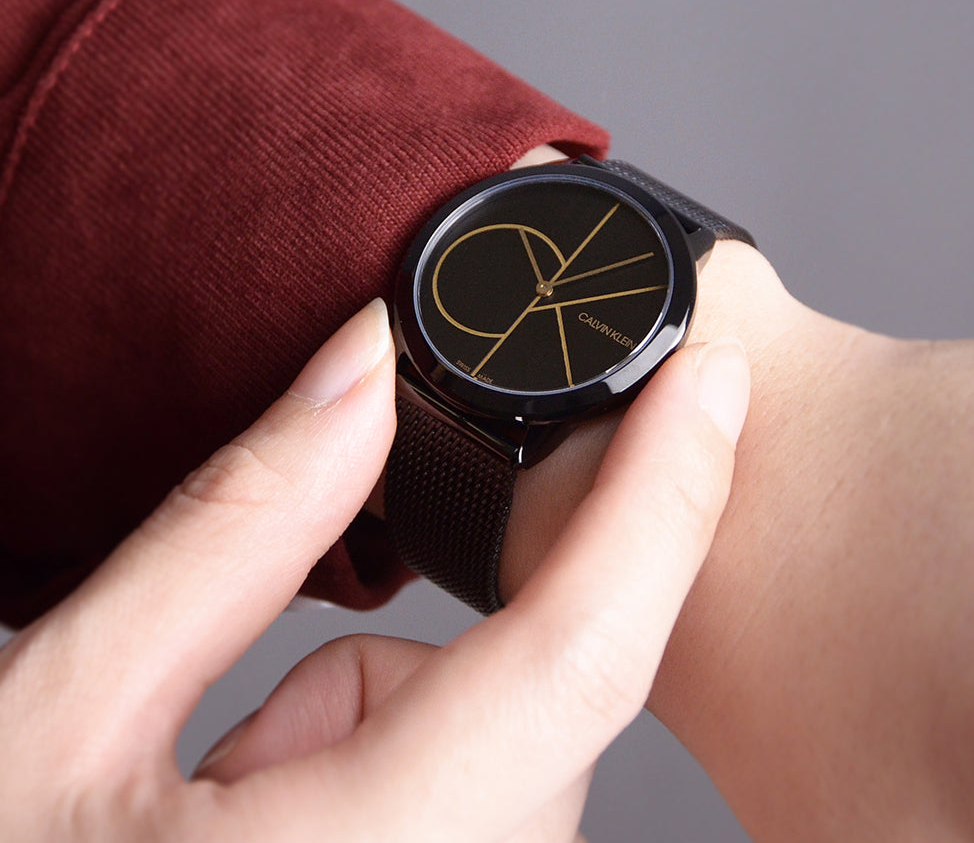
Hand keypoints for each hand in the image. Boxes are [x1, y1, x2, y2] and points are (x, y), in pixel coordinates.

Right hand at [0, 299, 748, 841]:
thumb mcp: (69, 712)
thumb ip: (237, 531)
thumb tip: (359, 371)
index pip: (580, 652)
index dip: (666, 492)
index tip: (709, 379)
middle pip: (525, 706)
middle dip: (393, 673)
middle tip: (222, 748)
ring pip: (501, 752)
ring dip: (380, 731)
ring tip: (220, 806)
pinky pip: (482, 805)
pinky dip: (394, 778)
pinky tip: (270, 830)